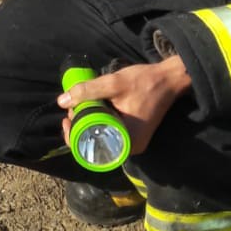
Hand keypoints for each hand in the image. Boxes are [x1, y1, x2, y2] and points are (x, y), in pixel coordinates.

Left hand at [57, 56, 190, 154]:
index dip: (74, 136)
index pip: (92, 151)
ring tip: (80, 107)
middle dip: (79, 128)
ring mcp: (133, 142)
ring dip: (88, 124)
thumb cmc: (145, 82)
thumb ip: (88, 91)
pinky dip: (99, 123)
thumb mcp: (113, 84)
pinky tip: (92, 109)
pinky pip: (110, 133)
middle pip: (95, 145)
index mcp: (128, 143)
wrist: (170, 79)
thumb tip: (61, 102)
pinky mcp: (133, 135)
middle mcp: (131, 148)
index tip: (68, 118)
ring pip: (102, 139)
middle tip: (73, 109)